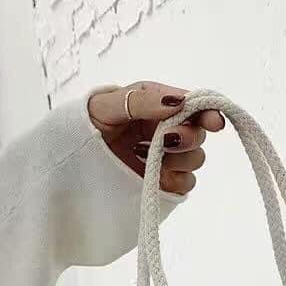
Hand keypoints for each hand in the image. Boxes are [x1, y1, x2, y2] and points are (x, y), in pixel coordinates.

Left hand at [88, 81, 224, 194]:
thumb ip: (143, 101)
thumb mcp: (108, 104)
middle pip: (200, 135)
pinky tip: (153, 175)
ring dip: (178, 159)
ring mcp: (168, 158)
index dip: (209, 112)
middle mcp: (168, 129)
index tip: (214, 123)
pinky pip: (186, 184)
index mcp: (159, 105)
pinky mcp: (165, 182)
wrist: (71, 160)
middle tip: (165, 140)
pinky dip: (175, 181)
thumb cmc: (87, 124)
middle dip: (188, 138)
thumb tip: (179, 102)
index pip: (195, 105)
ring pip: (196, 159)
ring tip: (147, 156)